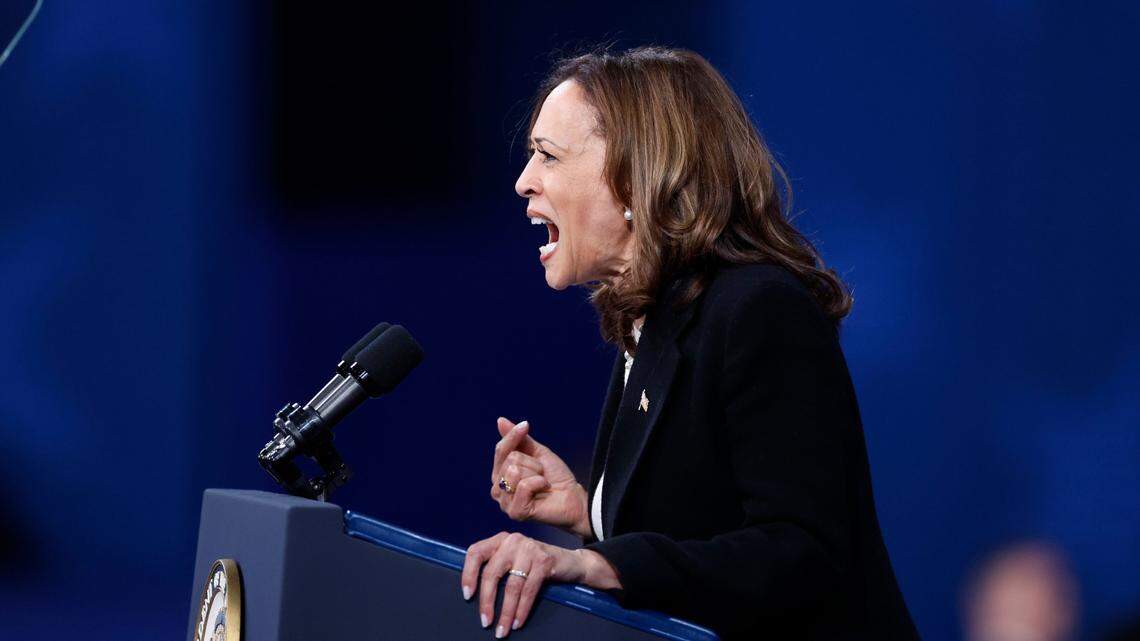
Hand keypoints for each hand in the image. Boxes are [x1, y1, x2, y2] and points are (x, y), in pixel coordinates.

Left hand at [461, 531, 620, 636]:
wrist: (570, 562)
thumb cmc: (535, 565)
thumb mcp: (514, 559)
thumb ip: (497, 567)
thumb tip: (475, 593)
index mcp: (500, 540)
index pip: (475, 552)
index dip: (468, 574)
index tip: (467, 595)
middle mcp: (513, 541)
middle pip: (491, 573)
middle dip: (486, 601)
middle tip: (485, 621)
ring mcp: (529, 549)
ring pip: (511, 586)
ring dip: (505, 611)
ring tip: (502, 628)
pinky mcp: (544, 561)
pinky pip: (528, 590)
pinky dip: (522, 609)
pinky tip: (517, 622)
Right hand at [490, 417, 590, 537]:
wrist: (573, 496)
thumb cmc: (555, 476)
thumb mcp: (537, 453)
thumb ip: (518, 439)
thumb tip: (500, 420)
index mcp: (500, 474)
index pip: (500, 450)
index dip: (513, 436)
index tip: (526, 425)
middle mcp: (498, 489)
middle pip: (510, 460)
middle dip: (532, 463)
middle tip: (542, 473)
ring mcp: (505, 503)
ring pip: (514, 472)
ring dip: (536, 473)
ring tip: (542, 483)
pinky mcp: (516, 512)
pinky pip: (523, 486)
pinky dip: (538, 483)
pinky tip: (543, 489)